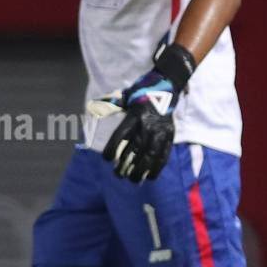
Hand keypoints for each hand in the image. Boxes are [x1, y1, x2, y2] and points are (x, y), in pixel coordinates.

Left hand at [85, 43, 195, 182]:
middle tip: (118, 175)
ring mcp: (160, 131)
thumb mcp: (126, 97)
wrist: (167, 86)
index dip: (112, 149)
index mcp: (134, 115)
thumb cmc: (142, 93)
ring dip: (141, 171)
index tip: (107, 159)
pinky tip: (150, 177)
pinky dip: (157, 168)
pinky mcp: (170, 135)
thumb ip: (112, 105)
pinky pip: (164, 155)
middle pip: (135, 151)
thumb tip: (95, 106)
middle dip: (125, 166)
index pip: (120, 136)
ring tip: (133, 180)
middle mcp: (147, 125)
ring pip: (150, 156)